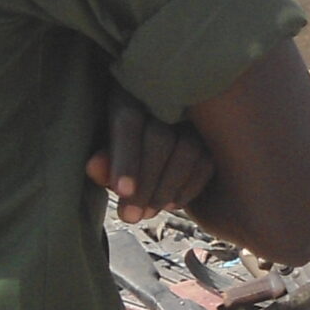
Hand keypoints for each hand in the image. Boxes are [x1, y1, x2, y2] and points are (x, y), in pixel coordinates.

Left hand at [87, 87, 215, 222]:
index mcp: (130, 93)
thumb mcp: (106, 148)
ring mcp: (196, 114)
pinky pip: (206, 162)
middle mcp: (167, 97)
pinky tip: (172, 204)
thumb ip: (102, 159)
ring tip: (149, 213)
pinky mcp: (215, 134)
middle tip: (131, 216)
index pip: (129, 122)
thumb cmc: (121, 143)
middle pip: (159, 139)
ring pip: (187, 150)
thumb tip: (94, 167)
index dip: (125, 158)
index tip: (121, 192)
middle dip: (145, 182)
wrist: (156, 137)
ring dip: (167, 188)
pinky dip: (189, 188)